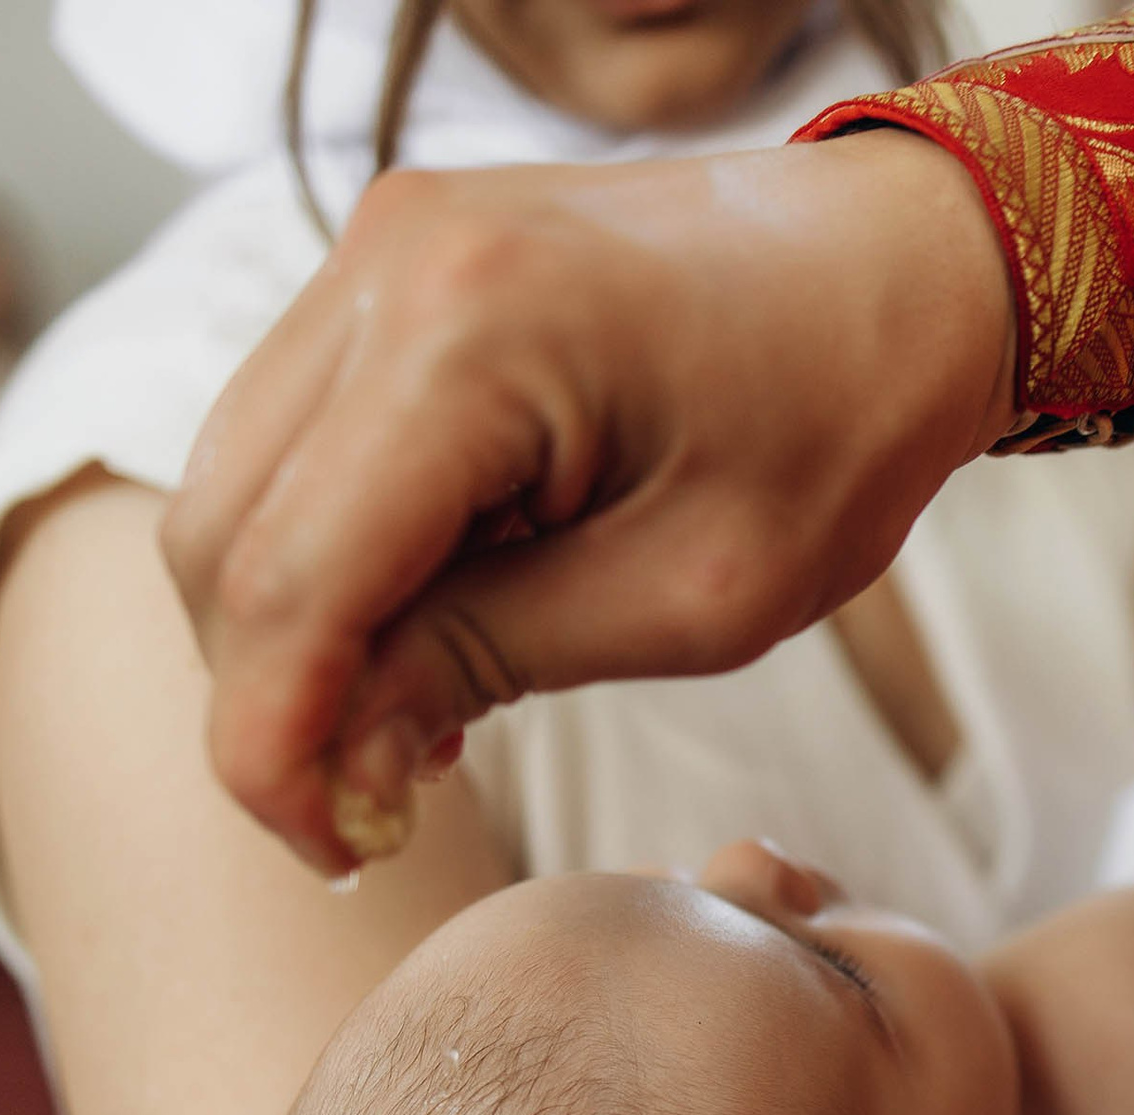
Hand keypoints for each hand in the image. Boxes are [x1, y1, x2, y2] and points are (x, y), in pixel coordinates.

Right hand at [161, 133, 1015, 872]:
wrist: (911, 263)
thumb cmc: (845, 423)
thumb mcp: (693, 596)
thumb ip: (485, 667)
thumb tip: (333, 764)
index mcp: (472, 329)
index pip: (285, 578)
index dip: (272, 746)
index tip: (335, 849)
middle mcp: (389, 260)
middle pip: (222, 533)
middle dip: (274, 696)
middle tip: (379, 805)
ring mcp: (378, 246)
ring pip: (234, 487)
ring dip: (295, 627)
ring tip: (421, 716)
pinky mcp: (391, 265)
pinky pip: (290, 435)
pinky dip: (327, 549)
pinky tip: (426, 620)